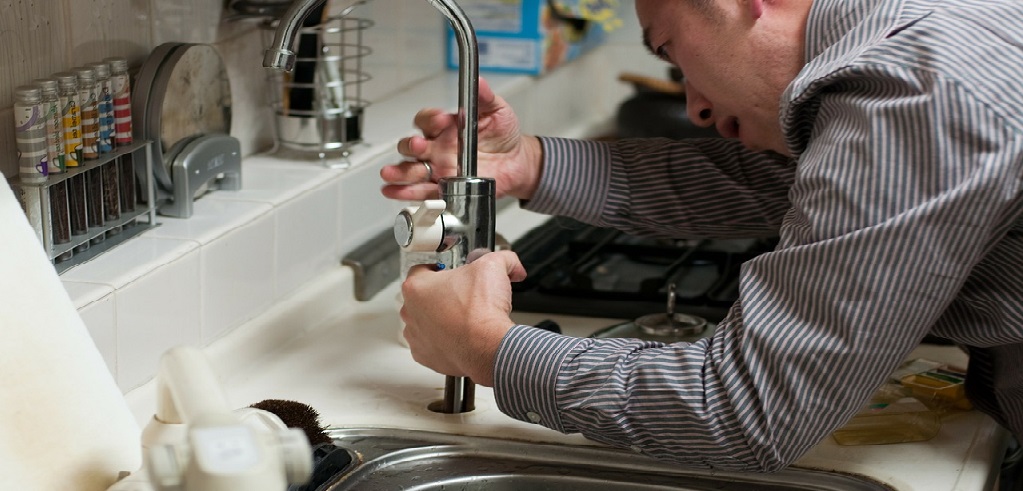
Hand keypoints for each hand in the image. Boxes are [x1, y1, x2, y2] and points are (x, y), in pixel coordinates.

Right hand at [380, 77, 543, 201]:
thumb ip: (485, 97)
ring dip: (400, 172)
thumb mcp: (497, 111)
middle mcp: (437, 147)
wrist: (517, 162)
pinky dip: (406, 193)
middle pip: (412, 146)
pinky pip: (422, 191)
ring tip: (392, 174)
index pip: (427, 120)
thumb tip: (478, 82)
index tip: (442, 120)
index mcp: (446, 127)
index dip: (430, 120)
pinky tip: (394, 191)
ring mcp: (438, 169)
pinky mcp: (444, 188)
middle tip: (418, 146)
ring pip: (412, 169)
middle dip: (411, 146)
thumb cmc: (503, 135)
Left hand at [399, 250, 527, 385]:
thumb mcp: (494, 267)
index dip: (442, 268)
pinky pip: (432, 344)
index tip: (453, 273)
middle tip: (463, 295)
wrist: (489, 348)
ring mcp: (416, 336)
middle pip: (423, 296)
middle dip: (442, 295)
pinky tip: (461, 336)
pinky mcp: (425, 356)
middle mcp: (410, 312)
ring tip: (464, 318)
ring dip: (441, 319)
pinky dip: (445, 340)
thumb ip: (502, 259)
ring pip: (426, 322)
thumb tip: (511, 265)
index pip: (422, 269)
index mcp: (416, 287)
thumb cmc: (481, 312)